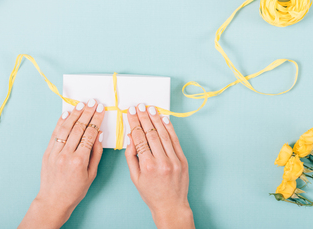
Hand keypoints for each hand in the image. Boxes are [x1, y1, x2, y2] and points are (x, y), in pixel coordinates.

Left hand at [19, 99, 104, 228]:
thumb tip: (99, 134)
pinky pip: (54, 133)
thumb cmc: (75, 190)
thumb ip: (96, 153)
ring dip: (74, 114)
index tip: (101, 110)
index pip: (90, 134)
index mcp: (79, 161)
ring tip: (81, 104)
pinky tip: (66, 114)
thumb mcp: (92, 174)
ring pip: (65, 128)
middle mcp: (66, 154)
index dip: (96, 120)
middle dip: (87, 113)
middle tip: (93, 102)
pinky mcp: (47, 152)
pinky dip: (60, 122)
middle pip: (78, 128)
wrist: (54, 200)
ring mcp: (55, 152)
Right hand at [125, 104, 194, 228]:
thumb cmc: (151, 193)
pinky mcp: (182, 160)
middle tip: (139, 106)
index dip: (134, 123)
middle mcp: (162, 161)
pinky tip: (164, 119)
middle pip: (151, 133)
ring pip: (163, 134)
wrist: (171, 205)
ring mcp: (174, 160)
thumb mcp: (135, 177)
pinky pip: (175, 140)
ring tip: (150, 109)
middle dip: (144, 118)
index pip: (139, 138)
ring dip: (156, 119)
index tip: (131, 113)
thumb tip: (130, 137)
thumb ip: (131, 156)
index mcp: (147, 166)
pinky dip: (169, 128)